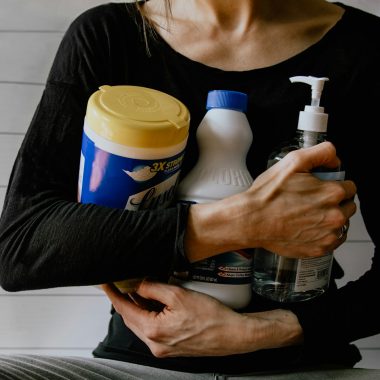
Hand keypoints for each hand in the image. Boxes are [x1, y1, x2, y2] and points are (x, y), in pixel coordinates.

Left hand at [101, 280, 302, 357]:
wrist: (233, 335)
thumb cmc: (211, 317)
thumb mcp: (178, 295)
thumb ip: (153, 289)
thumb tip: (138, 285)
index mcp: (153, 331)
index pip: (125, 309)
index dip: (113, 294)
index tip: (105, 283)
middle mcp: (154, 344)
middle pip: (131, 318)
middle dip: (125, 299)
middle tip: (122, 283)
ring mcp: (163, 348)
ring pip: (142, 323)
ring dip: (138, 307)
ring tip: (139, 289)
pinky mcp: (171, 348)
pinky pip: (153, 329)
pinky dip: (149, 315)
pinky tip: (154, 303)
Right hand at [185, 142, 356, 261]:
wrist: (251, 221)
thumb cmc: (268, 195)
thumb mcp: (293, 162)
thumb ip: (321, 152)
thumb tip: (335, 159)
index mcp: (332, 193)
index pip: (350, 187)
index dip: (334, 184)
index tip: (321, 187)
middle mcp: (335, 216)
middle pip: (348, 206)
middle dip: (334, 202)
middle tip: (311, 200)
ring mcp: (327, 235)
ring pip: (341, 224)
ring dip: (330, 218)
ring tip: (306, 215)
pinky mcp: (318, 249)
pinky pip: (332, 241)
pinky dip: (323, 234)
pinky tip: (307, 227)